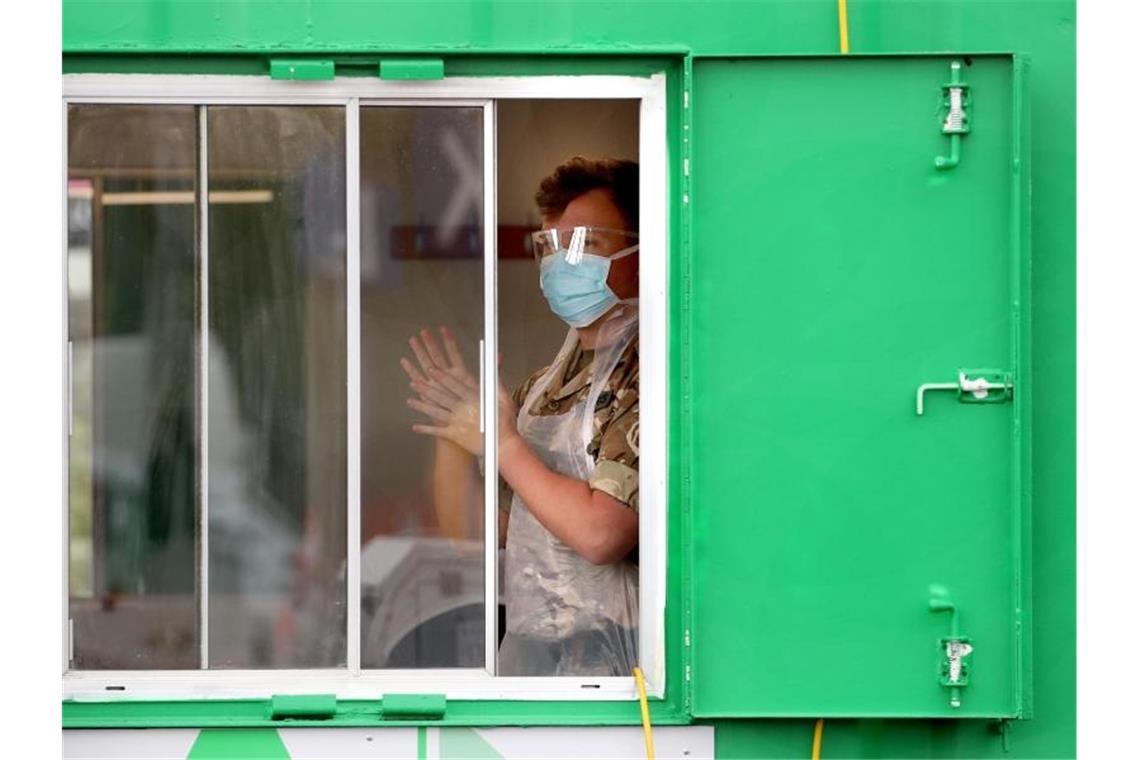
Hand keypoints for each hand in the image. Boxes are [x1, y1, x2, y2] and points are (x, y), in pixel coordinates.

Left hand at [401, 326, 520, 455]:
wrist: (503, 445)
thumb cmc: (505, 422)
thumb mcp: (504, 399)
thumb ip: (496, 383)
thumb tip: (494, 370)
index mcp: (474, 399)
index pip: (454, 385)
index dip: (441, 377)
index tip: (431, 370)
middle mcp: (463, 409)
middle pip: (441, 396)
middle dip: (426, 389)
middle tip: (414, 382)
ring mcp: (457, 423)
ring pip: (436, 412)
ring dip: (422, 407)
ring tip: (410, 401)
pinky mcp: (455, 436)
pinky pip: (438, 432)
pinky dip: (426, 430)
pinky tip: (415, 427)